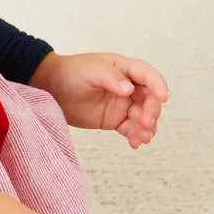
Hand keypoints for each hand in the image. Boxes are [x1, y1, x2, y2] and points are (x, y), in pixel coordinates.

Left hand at [29, 51, 169, 148]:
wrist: (51, 89)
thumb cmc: (71, 72)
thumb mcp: (91, 70)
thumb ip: (111, 78)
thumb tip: (129, 90)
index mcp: (124, 69)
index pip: (148, 76)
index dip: (158, 85)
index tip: (163, 97)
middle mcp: (128, 87)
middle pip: (149, 99)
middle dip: (151, 111)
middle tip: (145, 122)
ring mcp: (122, 105)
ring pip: (142, 117)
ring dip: (146, 127)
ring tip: (141, 138)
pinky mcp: (115, 120)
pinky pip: (131, 129)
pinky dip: (136, 136)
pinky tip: (135, 143)